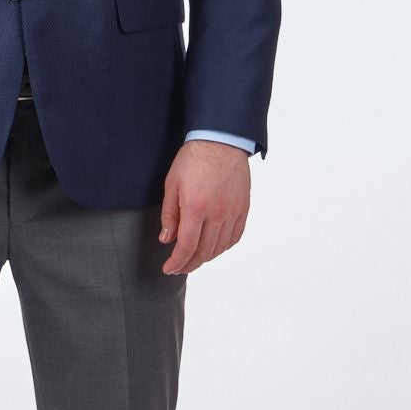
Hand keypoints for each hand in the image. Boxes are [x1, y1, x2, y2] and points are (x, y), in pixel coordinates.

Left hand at [159, 140, 250, 274]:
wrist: (221, 140)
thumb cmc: (193, 159)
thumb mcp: (172, 185)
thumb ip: (169, 215)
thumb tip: (167, 240)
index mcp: (196, 207)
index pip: (186, 247)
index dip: (177, 262)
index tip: (169, 269)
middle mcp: (217, 213)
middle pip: (204, 252)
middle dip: (189, 264)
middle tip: (179, 267)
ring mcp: (232, 212)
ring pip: (220, 247)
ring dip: (206, 257)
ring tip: (194, 258)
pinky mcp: (243, 208)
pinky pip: (234, 236)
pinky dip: (223, 247)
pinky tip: (214, 247)